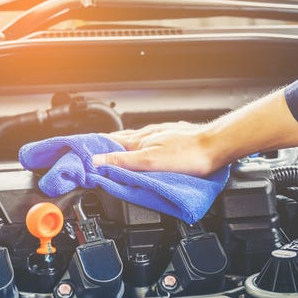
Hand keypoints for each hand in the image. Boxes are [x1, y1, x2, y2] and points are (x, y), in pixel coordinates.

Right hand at [92, 121, 222, 176]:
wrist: (216, 147)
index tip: (80, 153)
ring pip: (135, 142)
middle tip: (93, 157)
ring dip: (122, 148)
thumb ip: (123, 160)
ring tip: (114, 156)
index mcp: (139, 140)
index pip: (108, 142)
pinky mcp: (172, 140)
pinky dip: (140, 150)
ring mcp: (160, 136)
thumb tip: (96, 159)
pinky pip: (149, 144)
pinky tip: (144, 154)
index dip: (93, 148)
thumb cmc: (189, 154)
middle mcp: (148, 135)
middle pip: (120, 141)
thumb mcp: (150, 162)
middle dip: (106, 148)